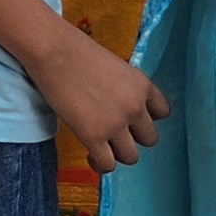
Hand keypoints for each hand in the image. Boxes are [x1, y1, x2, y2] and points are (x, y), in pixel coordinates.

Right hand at [36, 33, 169, 170]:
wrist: (53, 50)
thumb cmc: (75, 51)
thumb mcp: (113, 66)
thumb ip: (124, 88)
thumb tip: (116, 105)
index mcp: (142, 85)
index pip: (162, 113)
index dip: (145, 117)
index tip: (130, 116)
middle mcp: (135, 107)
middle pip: (149, 139)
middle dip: (132, 137)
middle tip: (112, 131)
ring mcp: (116, 123)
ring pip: (131, 157)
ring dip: (117, 153)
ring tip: (101, 146)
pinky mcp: (94, 136)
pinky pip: (107, 164)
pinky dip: (100, 164)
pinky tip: (90, 154)